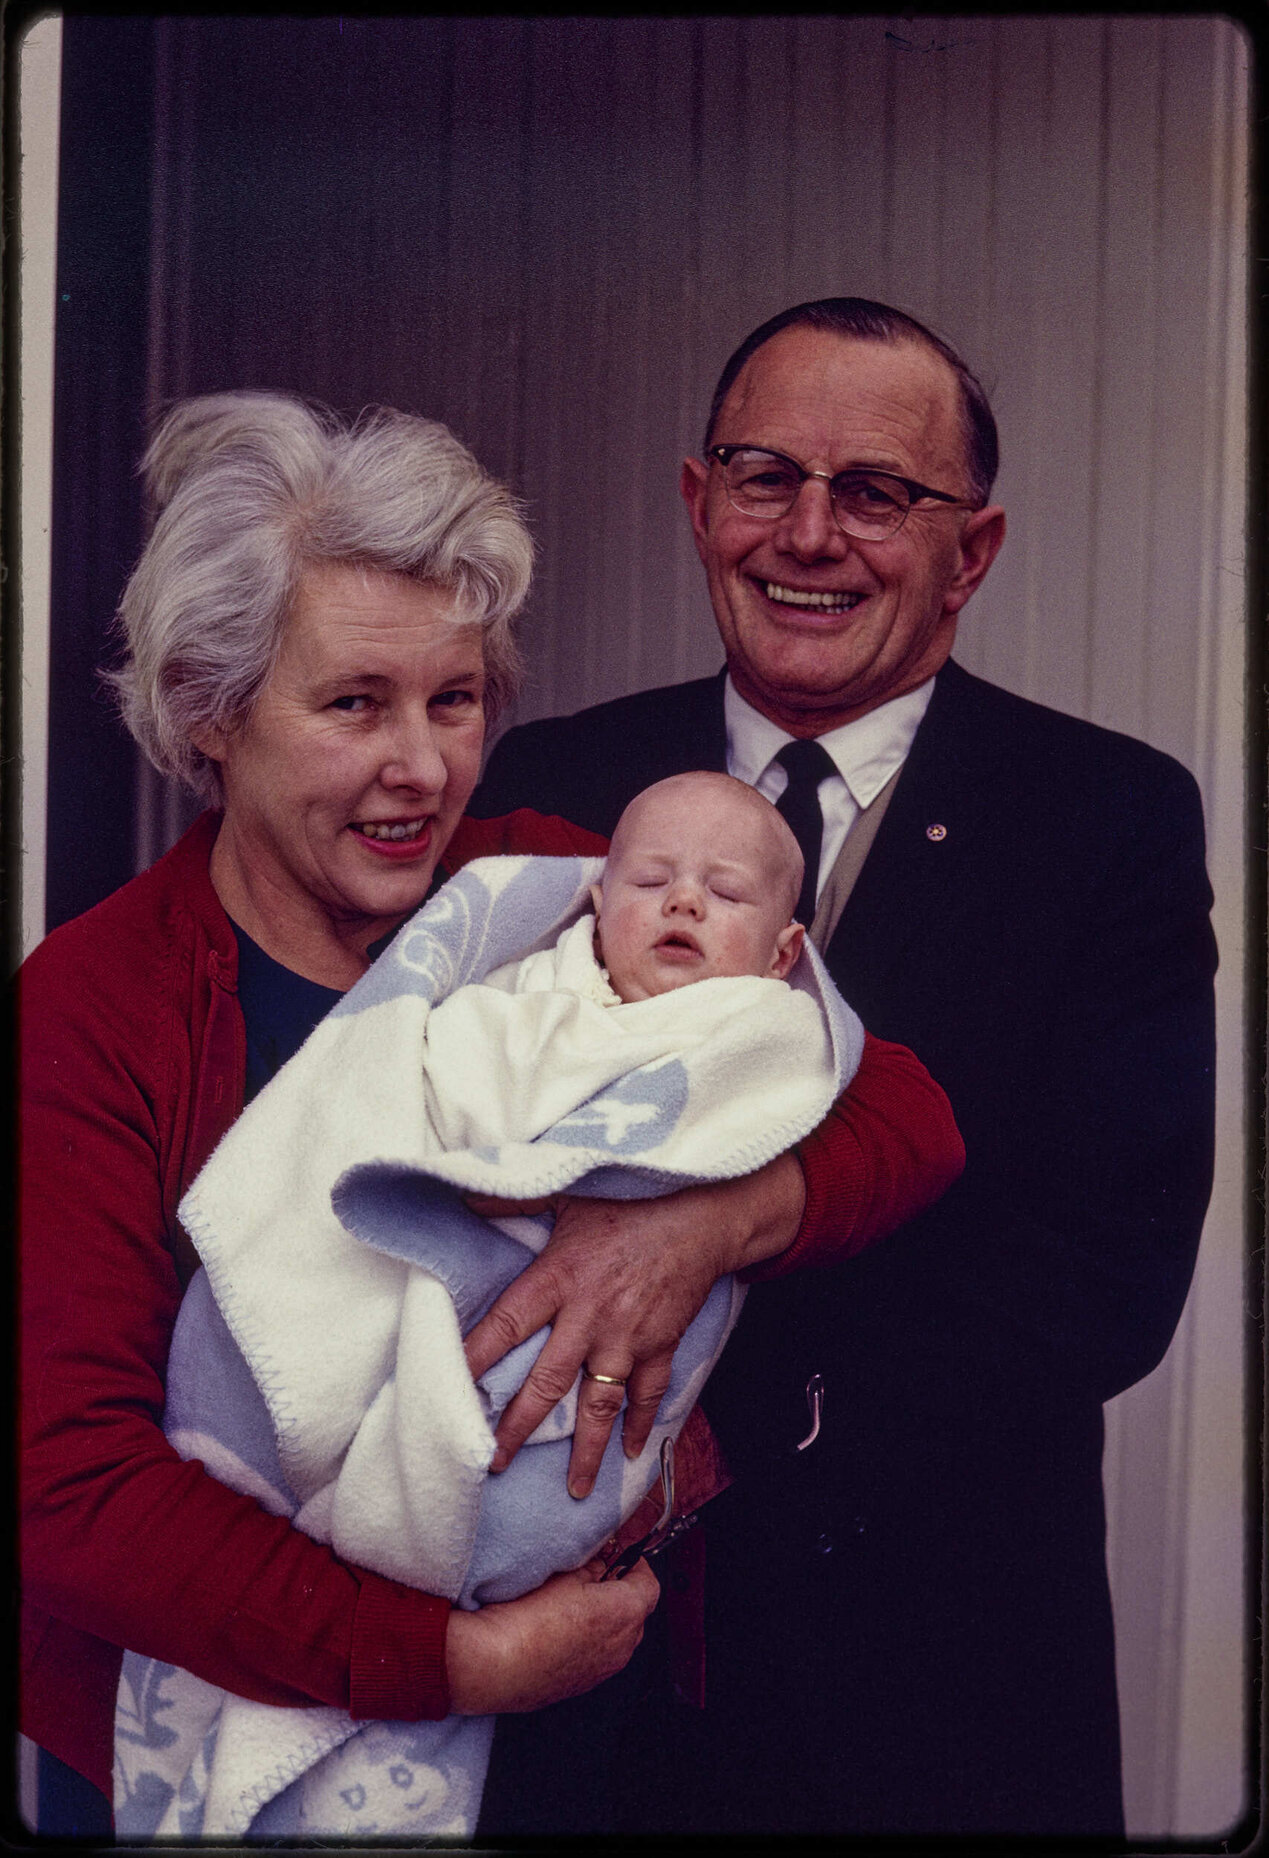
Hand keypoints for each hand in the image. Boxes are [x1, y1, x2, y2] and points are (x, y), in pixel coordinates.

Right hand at [445, 1556, 658, 1713]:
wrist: (496, 1666)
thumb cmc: (529, 1620)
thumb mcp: (564, 1575)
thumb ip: (592, 1566)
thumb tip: (601, 1563)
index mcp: (625, 1613)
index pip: (650, 1584)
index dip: (636, 1565)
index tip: (620, 1554)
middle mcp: (623, 1646)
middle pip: (636, 1611)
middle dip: (621, 1590)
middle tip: (594, 1573)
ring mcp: (604, 1670)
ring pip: (618, 1636)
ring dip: (605, 1618)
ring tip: (573, 1602)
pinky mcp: (583, 1684)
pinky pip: (598, 1655)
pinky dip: (589, 1640)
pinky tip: (560, 1629)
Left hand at [463, 1152, 804, 1495]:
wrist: (702, 1213)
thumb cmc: (629, 1201)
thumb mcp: (567, 1193)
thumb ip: (512, 1200)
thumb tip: (462, 1195)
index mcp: (558, 1279)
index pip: (505, 1327)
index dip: (475, 1361)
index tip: (446, 1393)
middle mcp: (589, 1318)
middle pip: (546, 1384)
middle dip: (517, 1428)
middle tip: (492, 1463)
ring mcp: (628, 1338)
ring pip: (599, 1405)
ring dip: (586, 1450)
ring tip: (574, 1489)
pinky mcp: (660, 1345)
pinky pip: (648, 1394)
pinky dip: (640, 1425)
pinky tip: (630, 1452)